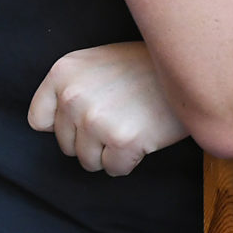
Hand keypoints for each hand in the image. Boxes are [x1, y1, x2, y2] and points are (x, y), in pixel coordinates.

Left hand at [28, 41, 189, 175]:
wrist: (193, 67)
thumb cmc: (147, 69)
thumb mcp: (99, 62)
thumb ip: (71, 88)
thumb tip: (49, 125)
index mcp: (64, 71)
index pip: (40, 120)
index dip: (66, 124)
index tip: (91, 114)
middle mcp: (74, 94)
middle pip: (66, 145)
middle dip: (93, 139)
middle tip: (122, 116)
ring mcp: (96, 118)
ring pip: (88, 161)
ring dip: (111, 151)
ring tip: (134, 124)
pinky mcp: (122, 140)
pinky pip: (114, 169)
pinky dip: (130, 160)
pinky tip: (145, 136)